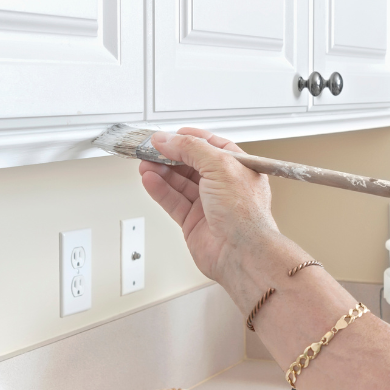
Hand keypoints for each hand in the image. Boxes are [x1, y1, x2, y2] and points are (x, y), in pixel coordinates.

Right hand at [138, 128, 280, 283]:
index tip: (168, 136)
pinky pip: (173, 201)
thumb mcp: (220, 166)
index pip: (210, 146)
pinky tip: (149, 180)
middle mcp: (223, 185)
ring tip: (145, 163)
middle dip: (169, 155)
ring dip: (161, 171)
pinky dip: (160, 190)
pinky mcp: (193, 221)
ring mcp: (208, 204)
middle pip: (191, 164)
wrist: (242, 252)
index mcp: (238, 168)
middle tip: (150, 149)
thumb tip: (169, 139)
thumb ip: (191, 148)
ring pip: (179, 182)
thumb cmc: (245, 214)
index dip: (188, 139)